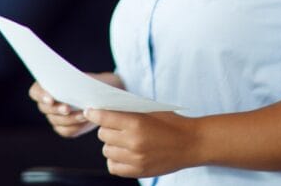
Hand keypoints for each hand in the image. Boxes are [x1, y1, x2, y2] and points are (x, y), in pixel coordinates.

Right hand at [29, 72, 123, 137]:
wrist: (104, 97)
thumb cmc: (93, 83)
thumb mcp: (86, 79)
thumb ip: (76, 82)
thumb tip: (73, 86)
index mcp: (47, 86)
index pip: (35, 92)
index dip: (41, 96)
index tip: (51, 99)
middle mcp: (47, 103)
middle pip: (45, 108)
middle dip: (56, 109)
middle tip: (67, 108)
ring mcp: (55, 117)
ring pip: (56, 121)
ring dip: (69, 118)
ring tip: (83, 114)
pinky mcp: (64, 128)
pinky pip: (65, 130)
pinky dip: (75, 126)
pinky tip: (85, 120)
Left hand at [84, 108, 198, 178]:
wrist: (191, 143)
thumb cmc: (171, 123)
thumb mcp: (149, 110)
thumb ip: (127, 111)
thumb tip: (104, 108)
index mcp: (136, 123)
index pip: (104, 118)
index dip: (94, 113)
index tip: (89, 111)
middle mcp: (133, 142)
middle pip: (103, 135)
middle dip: (106, 129)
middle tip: (115, 127)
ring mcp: (136, 159)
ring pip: (106, 151)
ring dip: (111, 144)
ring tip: (122, 140)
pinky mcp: (139, 171)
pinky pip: (113, 167)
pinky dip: (115, 160)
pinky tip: (123, 154)